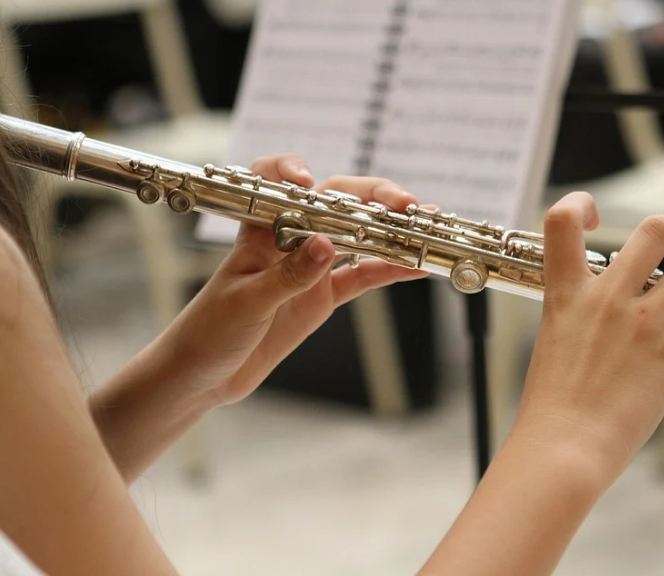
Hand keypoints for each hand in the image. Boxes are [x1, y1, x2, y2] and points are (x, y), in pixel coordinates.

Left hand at [151, 154, 426, 406]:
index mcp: (260, 232)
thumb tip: (326, 245)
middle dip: (373, 198)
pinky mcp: (322, 295)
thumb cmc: (209, 331)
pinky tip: (414, 267)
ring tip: (423, 228)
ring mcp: (309, 266)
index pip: (275, 183)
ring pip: (357, 236)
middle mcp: (289, 240)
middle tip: (405, 206)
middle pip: (336, 203)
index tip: (310, 181)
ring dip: (389, 231)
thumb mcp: (247, 303)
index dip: (292, 172)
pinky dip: (388, 270)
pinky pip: (361, 276)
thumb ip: (287, 275)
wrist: (203, 375)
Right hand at [515, 192, 663, 488]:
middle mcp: (606, 299)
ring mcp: (641, 325)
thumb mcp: (554, 339)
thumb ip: (579, 310)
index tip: (597, 216)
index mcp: (566, 293)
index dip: (581, 203)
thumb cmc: (553, 401)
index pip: (561, 220)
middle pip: (653, 231)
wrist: (562, 444)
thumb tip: (607, 297)